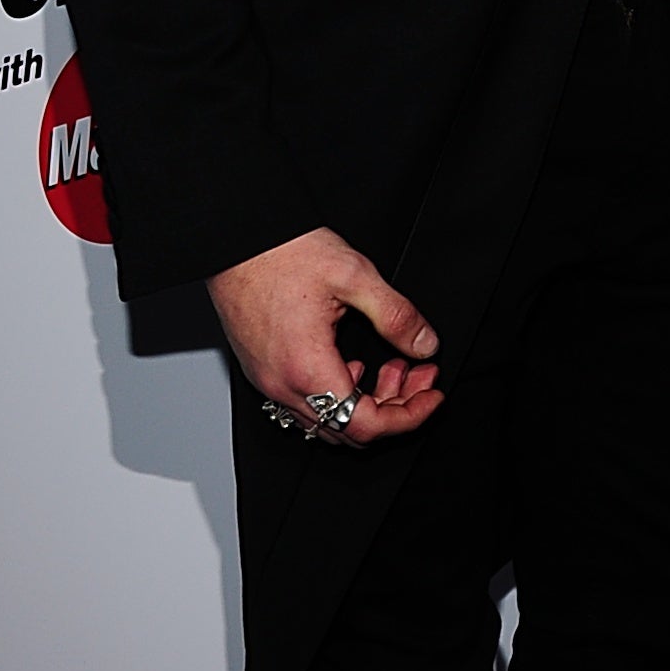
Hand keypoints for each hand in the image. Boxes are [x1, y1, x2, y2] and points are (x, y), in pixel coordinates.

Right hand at [208, 227, 440, 448]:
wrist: (237, 241)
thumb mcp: (356, 276)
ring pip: (326, 419)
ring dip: (367, 401)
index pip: (364, 425)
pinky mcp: (262, 370)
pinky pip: (306, 402)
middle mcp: (281, 384)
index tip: (432, 395)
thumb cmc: (284, 253)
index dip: (408, 417)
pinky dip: (340, 392)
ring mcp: (267, 380)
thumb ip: (396, 316)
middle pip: (347, 429)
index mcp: (306, 368)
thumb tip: (424, 345)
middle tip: (419, 373)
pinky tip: (355, 361)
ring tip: (394, 364)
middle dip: (394, 408)